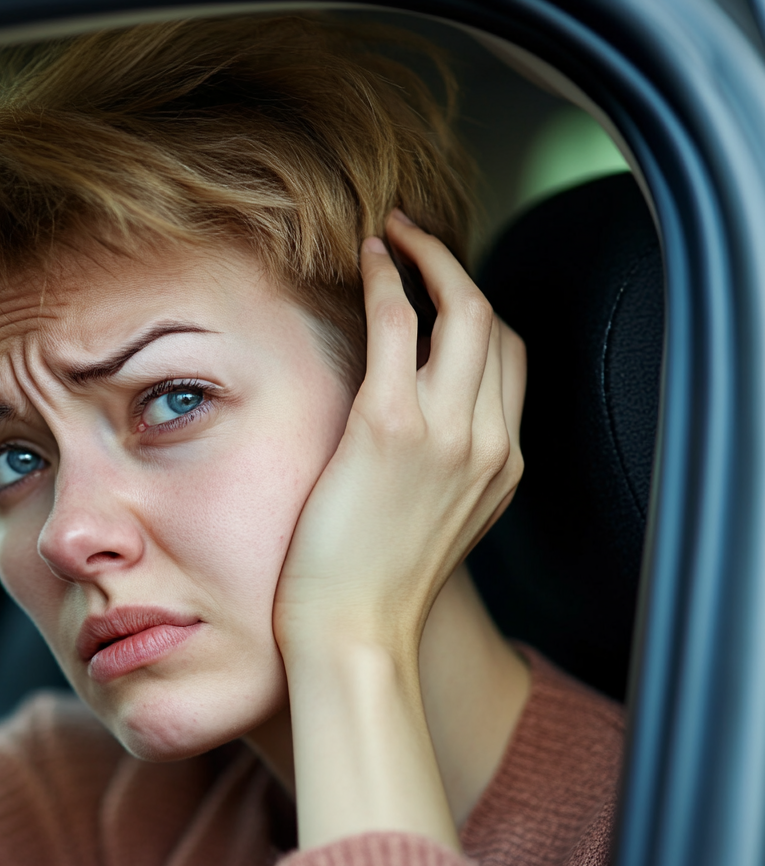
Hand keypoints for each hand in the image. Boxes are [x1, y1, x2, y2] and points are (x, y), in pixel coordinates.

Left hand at [276, 210, 525, 851]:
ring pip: (460, 312)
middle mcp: (487, 442)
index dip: (478, 311)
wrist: (355, 634)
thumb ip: (442, 468)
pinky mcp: (389, 427)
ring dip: (426, 259)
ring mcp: (445, 433)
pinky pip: (397, 326)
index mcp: (501, 465)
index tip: (444, 284)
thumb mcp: (434, 523)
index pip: (509, 360)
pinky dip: (387, 279)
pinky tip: (368, 256)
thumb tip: (410, 426)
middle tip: (418, 237)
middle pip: (494, 326)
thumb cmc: (373, 586)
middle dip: (457, 269)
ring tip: (392, 232)